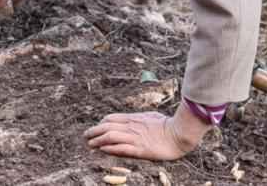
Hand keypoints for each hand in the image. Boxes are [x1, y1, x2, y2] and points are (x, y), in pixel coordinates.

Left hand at [83, 103, 211, 160]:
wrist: (180, 133)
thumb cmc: (168, 125)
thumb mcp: (151, 117)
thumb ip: (139, 119)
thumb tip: (131, 120)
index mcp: (135, 119)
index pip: (112, 118)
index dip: (101, 123)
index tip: (95, 128)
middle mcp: (132, 127)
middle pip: (107, 126)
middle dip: (94, 131)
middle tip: (86, 136)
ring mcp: (136, 138)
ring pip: (111, 136)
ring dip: (98, 140)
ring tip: (89, 144)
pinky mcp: (140, 149)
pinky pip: (121, 148)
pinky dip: (110, 148)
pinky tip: (102, 149)